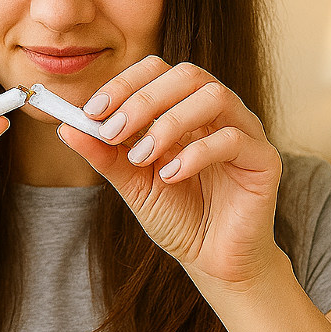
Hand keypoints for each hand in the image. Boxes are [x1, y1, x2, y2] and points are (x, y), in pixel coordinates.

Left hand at [57, 56, 283, 288]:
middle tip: (113, 131)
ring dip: (170, 122)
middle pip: (187, 74)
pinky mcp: (264, 160)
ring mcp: (244, 132)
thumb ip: (105, 155)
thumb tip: (66, 127)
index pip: (158, 70)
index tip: (94, 111)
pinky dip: (196, 153)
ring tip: (143, 157)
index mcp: (185, 108)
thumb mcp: (133, 184)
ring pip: (214, 96)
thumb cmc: (178, 217)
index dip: (124, 83)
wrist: (214, 261)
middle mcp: (217, 112)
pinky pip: (233, 139)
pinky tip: (172, 176)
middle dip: (143, 99)